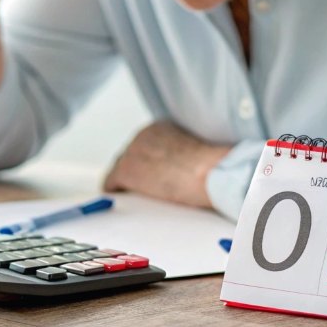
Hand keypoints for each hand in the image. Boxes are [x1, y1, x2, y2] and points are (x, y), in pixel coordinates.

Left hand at [102, 120, 230, 208]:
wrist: (212, 170)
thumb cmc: (214, 167)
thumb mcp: (197, 152)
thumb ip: (183, 155)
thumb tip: (184, 171)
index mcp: (160, 128)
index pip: (143, 146)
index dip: (148, 164)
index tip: (154, 175)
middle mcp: (142, 135)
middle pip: (129, 157)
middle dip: (137, 172)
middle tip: (147, 189)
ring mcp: (131, 151)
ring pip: (121, 169)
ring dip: (130, 182)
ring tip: (140, 196)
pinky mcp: (126, 170)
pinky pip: (112, 182)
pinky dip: (118, 192)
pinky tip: (124, 199)